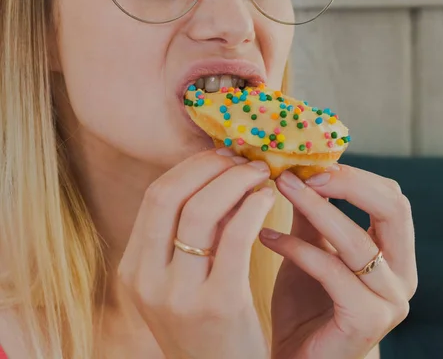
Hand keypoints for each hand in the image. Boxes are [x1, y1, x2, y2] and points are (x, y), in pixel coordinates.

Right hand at [118, 148, 273, 358]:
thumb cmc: (208, 327)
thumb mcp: (183, 281)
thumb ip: (191, 236)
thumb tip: (219, 176)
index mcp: (134, 268)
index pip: (156, 196)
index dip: (191, 167)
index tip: (221, 155)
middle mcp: (146, 279)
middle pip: (171, 196)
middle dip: (210, 166)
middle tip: (243, 158)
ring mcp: (178, 294)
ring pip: (200, 211)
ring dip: (234, 181)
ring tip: (260, 174)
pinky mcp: (217, 304)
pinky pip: (235, 238)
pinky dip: (252, 208)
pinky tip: (267, 199)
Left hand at [260, 166, 416, 358]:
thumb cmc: (305, 308)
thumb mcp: (311, 250)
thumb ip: (313, 215)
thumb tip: (300, 169)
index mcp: (396, 255)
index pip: (393, 199)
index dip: (356, 175)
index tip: (314, 163)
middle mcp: (403, 276)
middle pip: (394, 210)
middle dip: (348, 184)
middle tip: (303, 172)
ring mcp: (390, 301)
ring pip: (359, 241)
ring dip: (316, 209)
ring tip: (280, 189)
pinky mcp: (366, 321)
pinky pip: (333, 272)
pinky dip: (298, 249)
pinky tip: (267, 236)